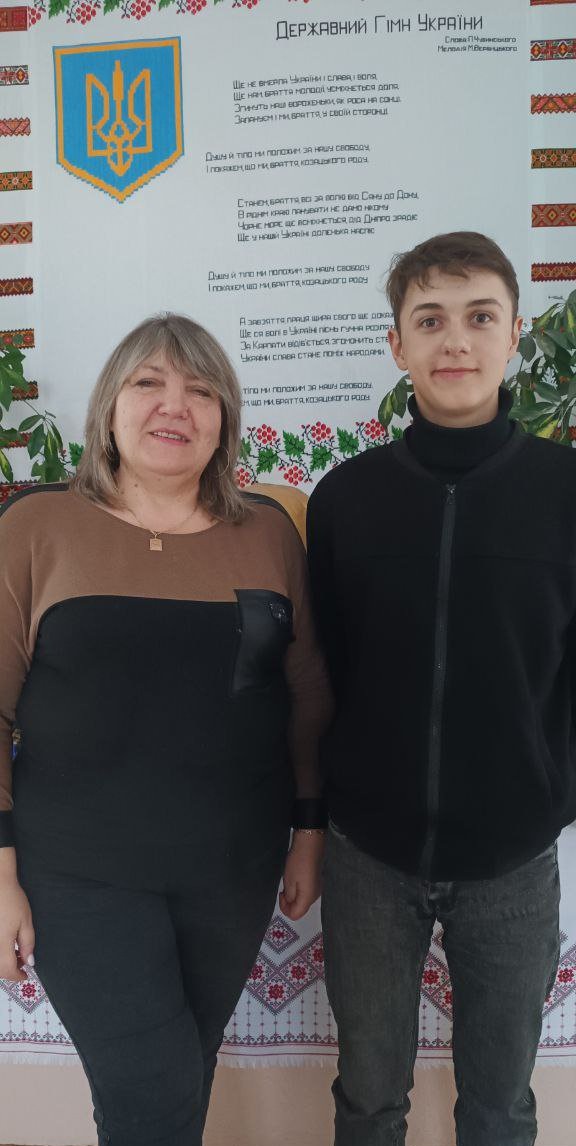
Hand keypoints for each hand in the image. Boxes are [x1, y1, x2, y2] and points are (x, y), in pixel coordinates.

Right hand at [0, 853, 34, 981]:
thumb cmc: (11, 899)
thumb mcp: (26, 921)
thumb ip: (28, 944)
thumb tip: (29, 962)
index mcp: (1, 942)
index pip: (7, 970)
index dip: (17, 976)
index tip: (25, 975)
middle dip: (9, 970)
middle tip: (22, 962)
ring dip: (2, 963)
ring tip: (14, 952)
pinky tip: (5, 945)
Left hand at [279, 831, 324, 920]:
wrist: (310, 843)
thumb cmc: (298, 862)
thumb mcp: (289, 881)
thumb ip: (289, 897)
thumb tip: (290, 903)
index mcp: (308, 898)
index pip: (295, 915)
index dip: (285, 908)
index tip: (281, 895)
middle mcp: (315, 896)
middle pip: (300, 908)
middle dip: (289, 902)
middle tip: (283, 889)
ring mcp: (318, 888)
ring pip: (303, 900)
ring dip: (293, 895)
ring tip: (288, 881)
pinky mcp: (317, 881)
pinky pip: (306, 892)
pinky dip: (298, 889)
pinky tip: (295, 877)